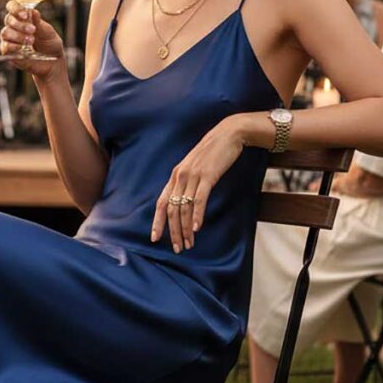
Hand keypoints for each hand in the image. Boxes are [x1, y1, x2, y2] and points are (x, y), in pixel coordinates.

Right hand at [0, 0, 65, 81]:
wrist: (53, 62)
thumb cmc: (50, 44)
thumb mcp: (48, 31)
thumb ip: (39, 22)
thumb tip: (33, 11)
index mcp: (23, 17)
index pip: (12, 6)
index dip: (16, 8)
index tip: (25, 15)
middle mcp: (14, 26)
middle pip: (8, 19)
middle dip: (20, 24)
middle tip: (33, 30)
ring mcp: (10, 39)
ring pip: (5, 32)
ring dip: (18, 36)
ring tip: (31, 41)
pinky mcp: (8, 52)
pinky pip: (5, 46)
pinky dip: (13, 46)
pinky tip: (23, 48)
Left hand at [151, 115, 245, 252]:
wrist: (227, 134)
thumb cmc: (213, 153)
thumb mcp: (195, 168)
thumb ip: (188, 183)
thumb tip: (185, 202)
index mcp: (175, 176)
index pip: (161, 203)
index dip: (158, 222)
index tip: (155, 238)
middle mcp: (180, 176)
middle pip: (172, 210)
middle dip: (173, 231)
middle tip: (178, 248)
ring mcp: (193, 176)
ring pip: (184, 208)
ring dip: (186, 229)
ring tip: (189, 244)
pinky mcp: (207, 176)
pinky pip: (199, 199)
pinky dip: (197, 215)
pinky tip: (198, 228)